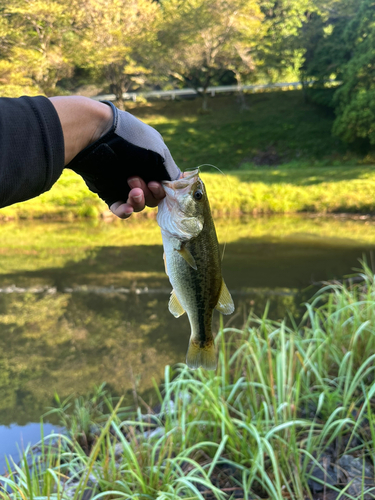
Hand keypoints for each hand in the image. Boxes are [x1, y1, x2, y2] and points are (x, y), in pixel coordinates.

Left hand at [67, 101, 180, 216]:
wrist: (97, 135)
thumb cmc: (132, 141)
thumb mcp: (160, 154)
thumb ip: (171, 174)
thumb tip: (176, 189)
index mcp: (154, 163)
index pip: (165, 186)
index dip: (163, 190)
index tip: (157, 183)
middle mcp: (141, 174)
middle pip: (153, 198)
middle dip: (150, 193)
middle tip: (139, 180)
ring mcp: (124, 184)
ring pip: (138, 205)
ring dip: (139, 200)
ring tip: (131, 187)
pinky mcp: (108, 192)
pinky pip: (120, 209)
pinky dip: (125, 211)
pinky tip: (126, 208)